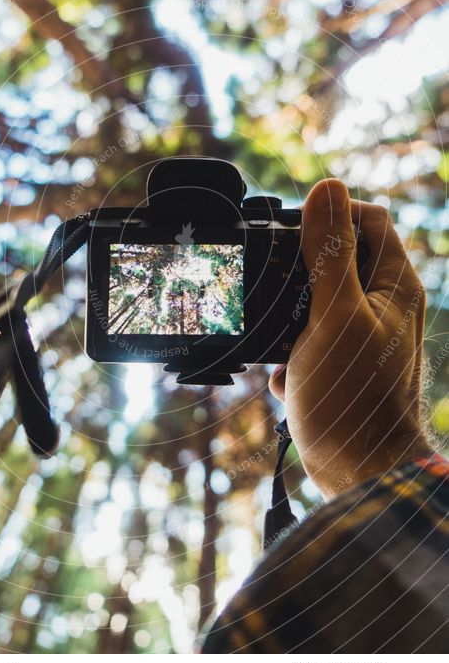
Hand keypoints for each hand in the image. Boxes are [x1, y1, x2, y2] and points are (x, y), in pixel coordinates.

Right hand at [269, 178, 431, 498]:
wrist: (360, 475)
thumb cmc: (352, 397)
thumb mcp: (333, 315)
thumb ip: (330, 253)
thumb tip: (328, 187)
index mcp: (394, 284)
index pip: (370, 219)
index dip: (330, 212)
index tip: (290, 227)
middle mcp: (385, 305)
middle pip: (341, 256)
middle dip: (300, 263)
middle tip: (268, 275)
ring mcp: (364, 336)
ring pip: (320, 300)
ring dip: (290, 311)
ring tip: (269, 330)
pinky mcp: (344, 366)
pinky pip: (311, 340)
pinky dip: (291, 351)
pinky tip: (278, 372)